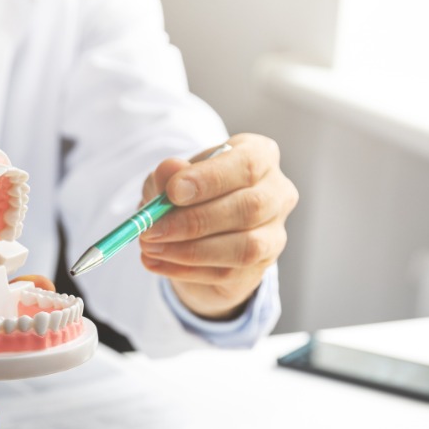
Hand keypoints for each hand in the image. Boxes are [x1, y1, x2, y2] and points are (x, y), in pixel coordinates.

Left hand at [138, 133, 297, 319]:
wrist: (199, 232)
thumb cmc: (190, 194)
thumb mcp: (171, 179)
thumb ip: (169, 175)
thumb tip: (169, 170)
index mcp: (260, 156)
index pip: (247, 164)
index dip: (210, 179)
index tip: (172, 192)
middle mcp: (277, 193)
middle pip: (249, 207)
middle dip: (194, 221)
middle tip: (152, 229)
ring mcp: (274, 233)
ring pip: (244, 246)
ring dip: (190, 250)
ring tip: (150, 247)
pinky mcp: (261, 266)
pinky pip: (228, 272)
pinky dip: (185, 270)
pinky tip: (156, 262)